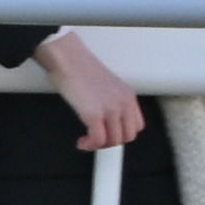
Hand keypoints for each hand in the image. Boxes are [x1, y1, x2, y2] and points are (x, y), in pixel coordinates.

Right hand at [38, 26, 143, 151]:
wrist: (68, 58)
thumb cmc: (79, 68)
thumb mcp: (106, 86)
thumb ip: (111, 101)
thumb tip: (105, 117)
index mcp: (128, 95)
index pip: (137, 125)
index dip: (122, 133)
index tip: (109, 133)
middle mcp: (123, 103)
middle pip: (128, 136)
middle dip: (112, 142)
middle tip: (96, 139)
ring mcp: (110, 109)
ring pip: (114, 141)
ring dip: (99, 145)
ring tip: (87, 141)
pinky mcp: (94, 114)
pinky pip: (98, 140)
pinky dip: (90, 145)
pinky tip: (82, 142)